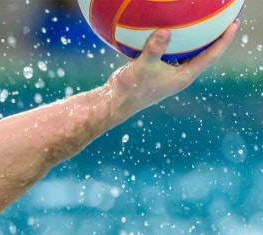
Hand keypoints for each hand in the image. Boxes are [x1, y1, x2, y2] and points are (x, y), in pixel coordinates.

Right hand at [108, 20, 239, 118]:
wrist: (114, 101)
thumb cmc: (130, 88)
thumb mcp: (143, 67)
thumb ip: (154, 49)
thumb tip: (165, 31)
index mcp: (183, 77)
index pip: (210, 56)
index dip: (224, 40)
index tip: (234, 25)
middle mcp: (179, 75)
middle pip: (205, 54)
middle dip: (216, 38)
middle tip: (225, 20)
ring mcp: (169, 74)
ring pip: (189, 54)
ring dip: (198, 40)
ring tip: (203, 23)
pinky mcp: (158, 71)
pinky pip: (173, 53)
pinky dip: (178, 41)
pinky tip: (173, 29)